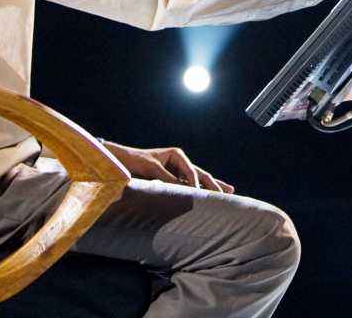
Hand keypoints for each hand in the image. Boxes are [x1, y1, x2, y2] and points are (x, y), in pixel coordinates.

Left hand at [103, 142, 232, 192]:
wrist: (122, 161)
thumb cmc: (136, 160)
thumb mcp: (151, 168)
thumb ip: (166, 178)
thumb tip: (179, 189)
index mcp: (176, 155)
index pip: (191, 171)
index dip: (197, 183)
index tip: (201, 193)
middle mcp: (179, 162)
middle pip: (201, 174)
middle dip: (214, 183)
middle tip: (229, 191)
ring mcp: (177, 171)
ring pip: (198, 180)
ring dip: (211, 187)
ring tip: (227, 191)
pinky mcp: (172, 180)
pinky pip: (187, 186)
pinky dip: (198, 191)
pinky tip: (207, 196)